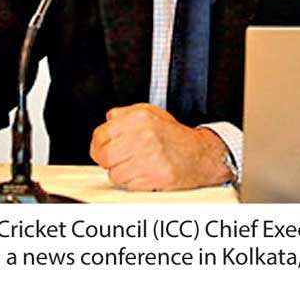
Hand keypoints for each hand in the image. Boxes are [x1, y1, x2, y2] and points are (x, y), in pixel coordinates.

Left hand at [89, 103, 230, 190]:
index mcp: (139, 118)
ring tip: (137, 165)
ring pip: (114, 174)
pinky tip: (146, 174)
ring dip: (122, 173)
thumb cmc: (174, 136)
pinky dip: (134, 183)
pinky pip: (129, 186)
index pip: (101, 135)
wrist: (200, 155)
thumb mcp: (151, 113)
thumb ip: (125, 114)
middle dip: (108, 161)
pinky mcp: (155, 176)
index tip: (103, 149)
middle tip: (119, 159)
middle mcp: (144, 135)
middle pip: (104, 156)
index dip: (98, 145)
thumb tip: (107, 121)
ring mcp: (150, 157)